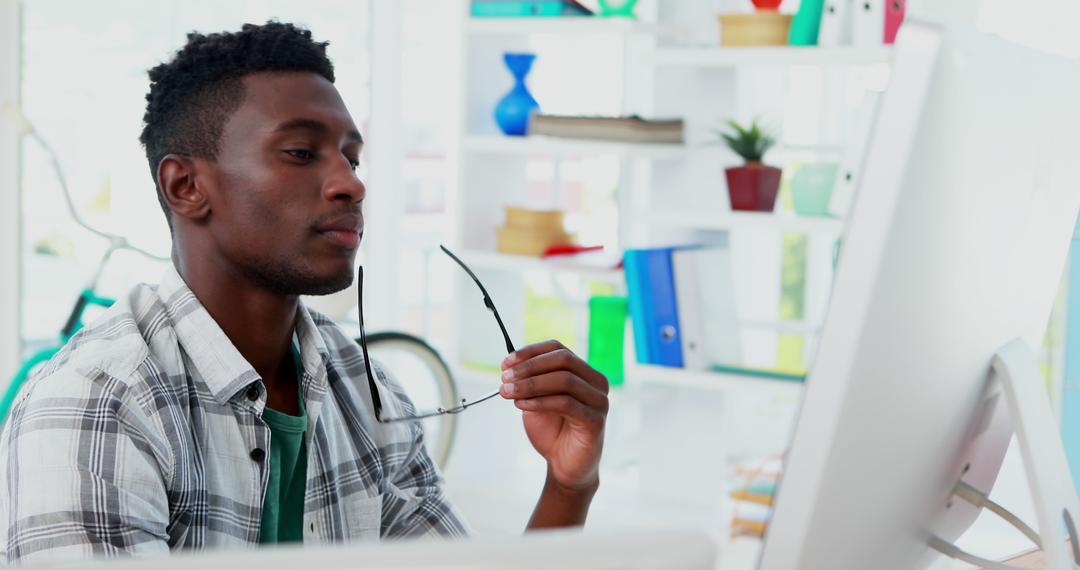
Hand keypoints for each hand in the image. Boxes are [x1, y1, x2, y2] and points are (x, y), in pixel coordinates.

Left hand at [499, 340, 608, 491]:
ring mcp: (599, 401)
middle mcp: (596, 382)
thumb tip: (511, 364)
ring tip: (508, 392)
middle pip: (563, 360)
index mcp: (583, 372)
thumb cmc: (552, 431)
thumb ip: (530, 381)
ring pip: (564, 380)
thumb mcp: (537, 399)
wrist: (564, 466)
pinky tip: (521, 405)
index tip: (506, 363)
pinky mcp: (596, 421)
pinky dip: (540, 401)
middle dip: (529, 367)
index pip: (558, 348)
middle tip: (505, 378)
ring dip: (530, 384)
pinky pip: (566, 403)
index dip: (530, 352)